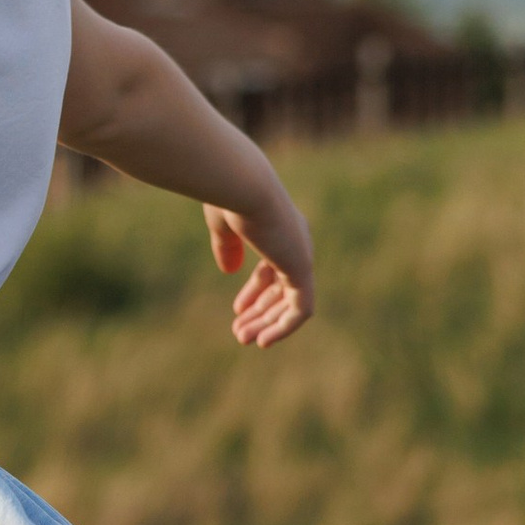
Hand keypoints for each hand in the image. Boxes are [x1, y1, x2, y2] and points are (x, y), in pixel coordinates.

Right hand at [205, 197, 312, 347]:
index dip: (256, 292)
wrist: (242, 184)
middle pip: (282, 287)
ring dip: (268, 323)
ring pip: (290, 301)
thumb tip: (229, 270)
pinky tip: (265, 340)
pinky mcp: (301, 268)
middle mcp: (295, 241)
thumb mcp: (223, 225)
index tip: (238, 311)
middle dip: (261, 312)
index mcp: (279, 228)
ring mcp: (300, 254)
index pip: (273, 268)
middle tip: (240, 334)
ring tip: (245, 340)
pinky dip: (284, 326)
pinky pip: (301, 308)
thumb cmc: (227, 196)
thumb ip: (228, 247)